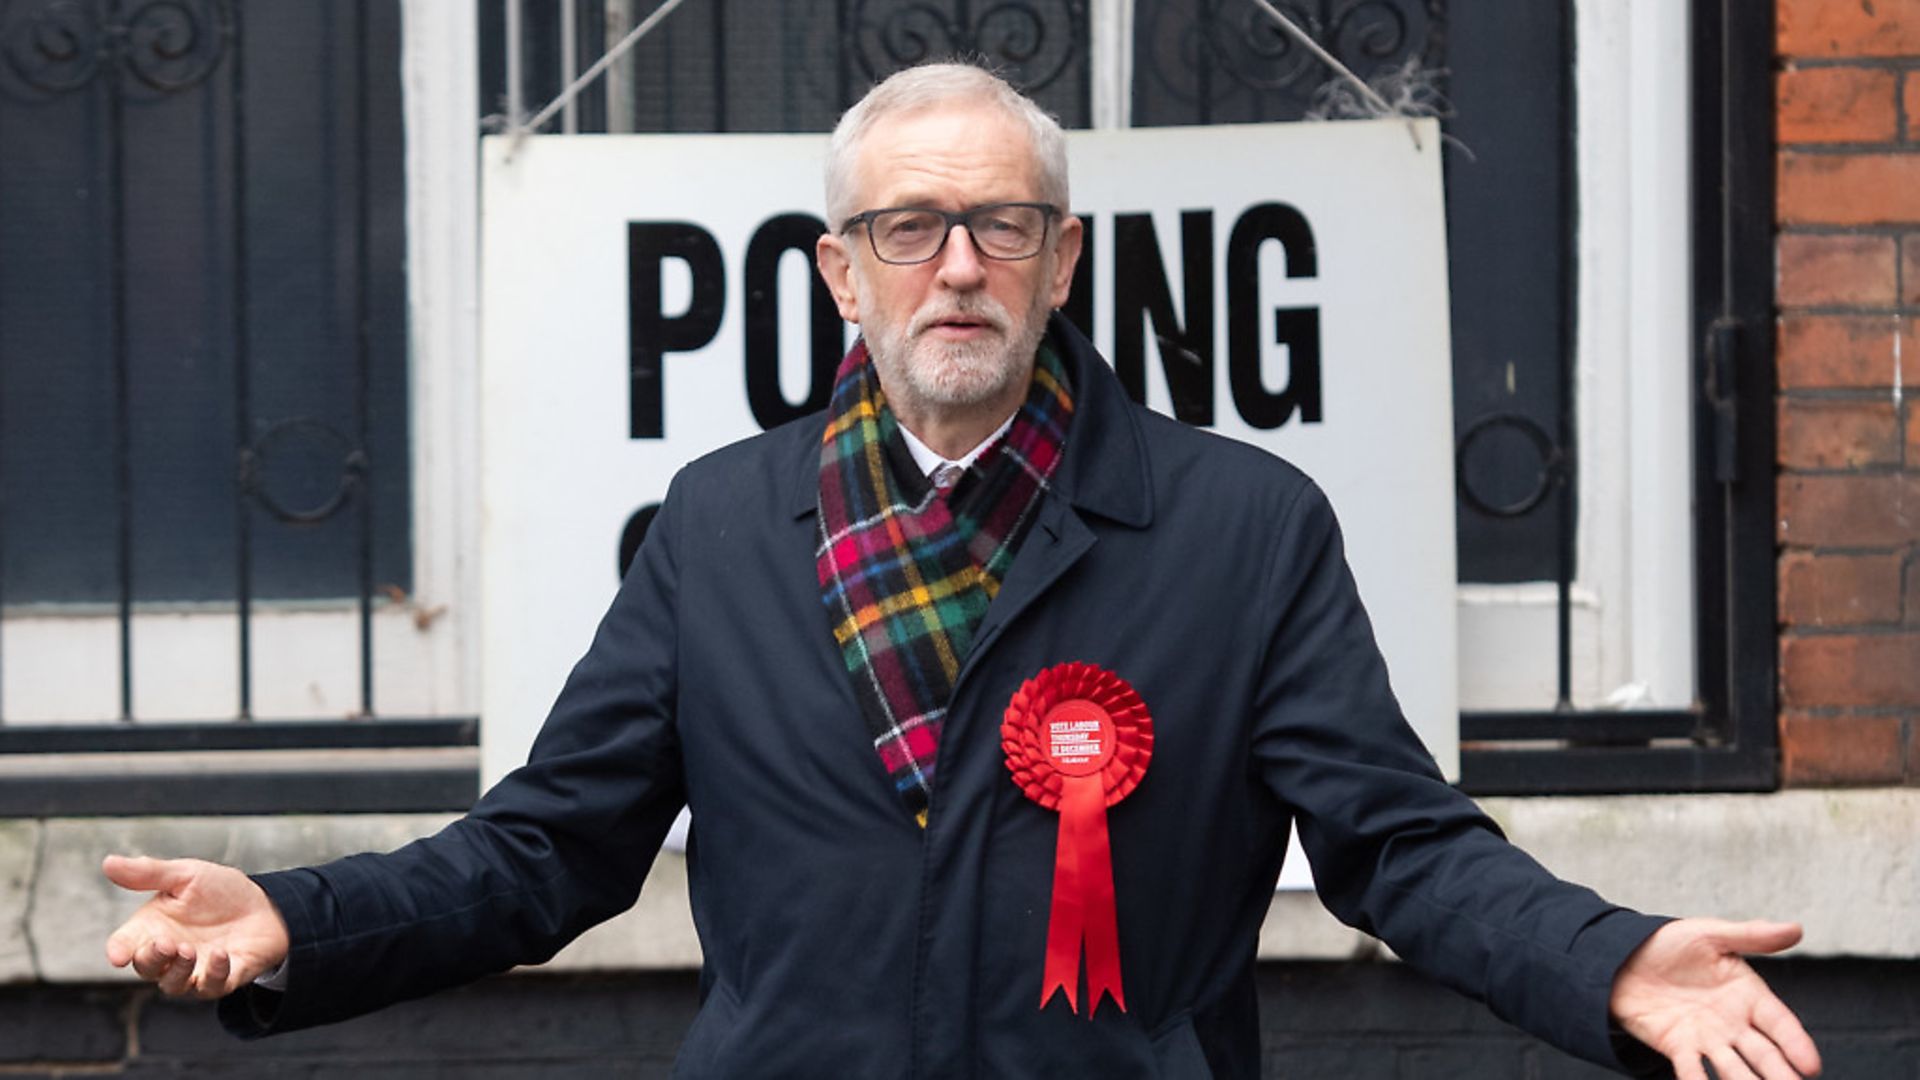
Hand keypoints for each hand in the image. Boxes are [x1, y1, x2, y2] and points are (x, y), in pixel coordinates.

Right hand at [102, 854, 290, 999]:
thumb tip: (108, 862)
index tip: (117, 955)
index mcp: (152, 928)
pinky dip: (214, 974)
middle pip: (146, 968)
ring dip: (178, 970)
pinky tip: (220, 955)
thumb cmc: (218, 891)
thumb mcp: (185, 875)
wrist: (264, 904)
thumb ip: (148, 873)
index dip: (118, 951)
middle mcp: (168, 954)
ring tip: (188, 949)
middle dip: (151, 959)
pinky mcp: (223, 979)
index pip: (125, 945)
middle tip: (166, 943)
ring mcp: (194, 970)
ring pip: (174, 984)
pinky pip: (212, 986)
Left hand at [1611, 918, 1821, 1079]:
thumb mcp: (1710, 934)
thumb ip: (1751, 936)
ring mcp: (1707, 1038)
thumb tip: (1796, 928)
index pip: (1779, 1023)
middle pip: (1763, 1054)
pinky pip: (1691, 1071)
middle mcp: (1733, 1023)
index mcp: (1748, 995)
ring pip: (1732, 1069)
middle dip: (1779, 1074)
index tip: (1810, 1066)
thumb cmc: (1671, 943)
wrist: (1622, 956)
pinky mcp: (1677, 1047)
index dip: (1796, 1043)